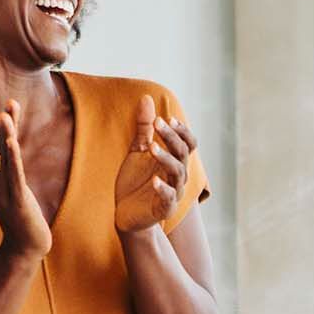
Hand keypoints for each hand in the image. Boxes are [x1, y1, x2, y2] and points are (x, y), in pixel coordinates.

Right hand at [0, 100, 51, 260]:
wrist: (26, 250)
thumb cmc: (24, 221)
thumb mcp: (17, 194)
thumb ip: (12, 175)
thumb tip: (11, 152)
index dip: (5, 128)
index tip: (10, 107)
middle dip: (6, 126)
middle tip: (9, 103)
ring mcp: (2, 194)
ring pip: (4, 159)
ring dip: (6, 136)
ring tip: (7, 116)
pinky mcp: (15, 202)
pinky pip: (13, 175)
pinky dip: (13, 157)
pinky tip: (13, 142)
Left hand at [115, 95, 195, 234]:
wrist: (126, 215)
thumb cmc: (134, 183)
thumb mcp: (137, 151)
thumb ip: (144, 128)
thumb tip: (147, 98)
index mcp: (173, 161)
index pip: (187, 143)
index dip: (181, 130)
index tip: (167, 118)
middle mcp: (177, 175)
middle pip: (182, 153)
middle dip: (171, 137)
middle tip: (158, 123)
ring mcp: (172, 192)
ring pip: (177, 172)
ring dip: (165, 158)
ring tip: (151, 147)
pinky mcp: (163, 208)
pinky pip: (167, 198)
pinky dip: (163, 189)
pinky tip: (154, 181)